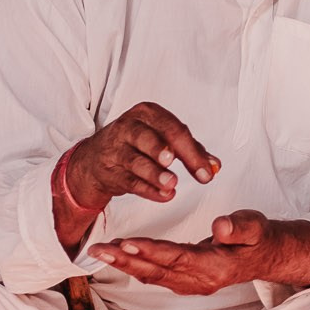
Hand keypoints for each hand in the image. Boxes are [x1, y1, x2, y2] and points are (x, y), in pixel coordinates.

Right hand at [54, 101, 217, 244]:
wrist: (94, 159)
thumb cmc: (136, 144)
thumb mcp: (161, 137)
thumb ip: (190, 149)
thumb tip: (214, 165)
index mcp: (147, 113)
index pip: (173, 129)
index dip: (192, 151)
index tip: (207, 172)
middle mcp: (129, 127)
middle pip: (149, 138)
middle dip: (165, 151)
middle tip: (174, 162)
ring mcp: (116, 150)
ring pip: (136, 161)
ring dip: (155, 173)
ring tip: (171, 184)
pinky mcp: (109, 172)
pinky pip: (129, 181)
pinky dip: (147, 190)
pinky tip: (163, 196)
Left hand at [89, 211, 309, 295]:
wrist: (268, 255)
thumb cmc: (260, 237)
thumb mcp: (256, 225)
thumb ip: (239, 226)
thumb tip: (220, 226)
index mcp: (215, 267)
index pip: (177, 258)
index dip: (151, 251)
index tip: (126, 242)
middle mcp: (200, 280)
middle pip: (157, 270)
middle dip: (125, 259)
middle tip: (98, 250)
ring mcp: (192, 284)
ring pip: (153, 274)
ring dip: (125, 264)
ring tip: (101, 252)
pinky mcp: (187, 280)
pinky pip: (157, 275)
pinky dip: (136, 266)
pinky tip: (121, 257)